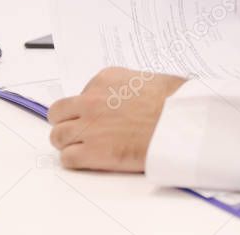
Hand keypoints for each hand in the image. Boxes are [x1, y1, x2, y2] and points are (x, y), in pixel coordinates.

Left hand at [48, 66, 186, 171]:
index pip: (81, 93)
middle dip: (68, 122)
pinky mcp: (91, 152)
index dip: (88, 107)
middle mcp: (91, 100)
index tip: (98, 115)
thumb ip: (133, 85)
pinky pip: (67, 158)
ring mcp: (88, 126)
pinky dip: (76, 161)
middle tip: (82, 131)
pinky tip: (91, 161)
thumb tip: (136, 94)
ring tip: (85, 148)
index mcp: (105, 79)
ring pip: (58, 136)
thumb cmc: (176, 102)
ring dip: (69, 142)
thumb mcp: (154, 79)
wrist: (181, 123)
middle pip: (59, 113)